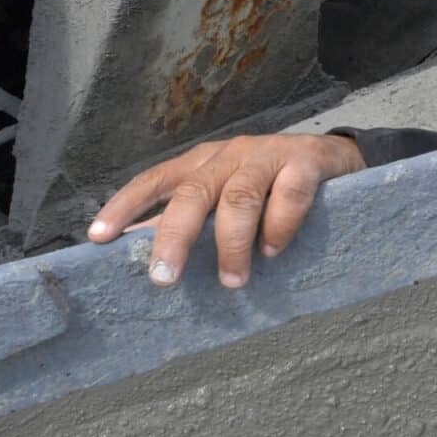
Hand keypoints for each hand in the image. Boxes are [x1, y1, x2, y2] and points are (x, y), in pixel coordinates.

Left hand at [87, 134, 365, 287]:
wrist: (337, 158)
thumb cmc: (272, 185)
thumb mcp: (228, 196)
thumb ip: (194, 219)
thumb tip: (144, 252)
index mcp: (202, 163)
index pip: (155, 181)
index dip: (125, 207)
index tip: (99, 238)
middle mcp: (229, 156)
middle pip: (192, 193)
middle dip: (174, 237)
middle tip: (164, 279)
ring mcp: (268, 156)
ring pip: (238, 197)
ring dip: (232, 243)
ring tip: (232, 280)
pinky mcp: (306, 162)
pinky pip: (289, 194)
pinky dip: (279, 225)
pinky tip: (274, 250)